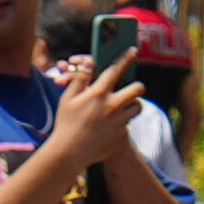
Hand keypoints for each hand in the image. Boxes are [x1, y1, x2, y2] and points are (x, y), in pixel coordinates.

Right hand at [50, 52, 147, 175]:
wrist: (69, 153)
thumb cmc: (66, 123)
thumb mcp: (68, 99)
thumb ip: (79, 80)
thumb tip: (88, 65)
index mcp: (98, 94)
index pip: (115, 70)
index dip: (125, 58)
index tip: (133, 51)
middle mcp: (112, 106)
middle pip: (137, 88)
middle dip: (136, 86)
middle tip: (131, 89)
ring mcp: (119, 122)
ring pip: (137, 107)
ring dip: (131, 106)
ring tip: (120, 110)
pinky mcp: (122, 136)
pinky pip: (128, 126)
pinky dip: (121, 125)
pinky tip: (109, 130)